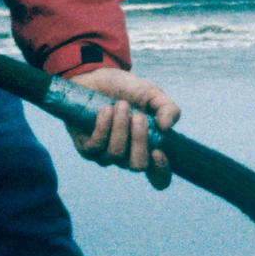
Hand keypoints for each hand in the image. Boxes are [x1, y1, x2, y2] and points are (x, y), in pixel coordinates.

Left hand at [65, 67, 179, 189]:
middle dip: (139, 140)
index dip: (161, 172)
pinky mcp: (87, 149)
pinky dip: (103, 126)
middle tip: (138, 116)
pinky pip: (96, 146)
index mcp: (148, 149)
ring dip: (120, 127)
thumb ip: (167, 108)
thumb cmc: (127, 90)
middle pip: (138, 166)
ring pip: (116, 154)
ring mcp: (106, 155)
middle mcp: (127, 157)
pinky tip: (106, 110)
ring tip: (120, 105)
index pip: (158, 178)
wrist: (96, 77)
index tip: (158, 151)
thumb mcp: (152, 94)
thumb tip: (166, 127)